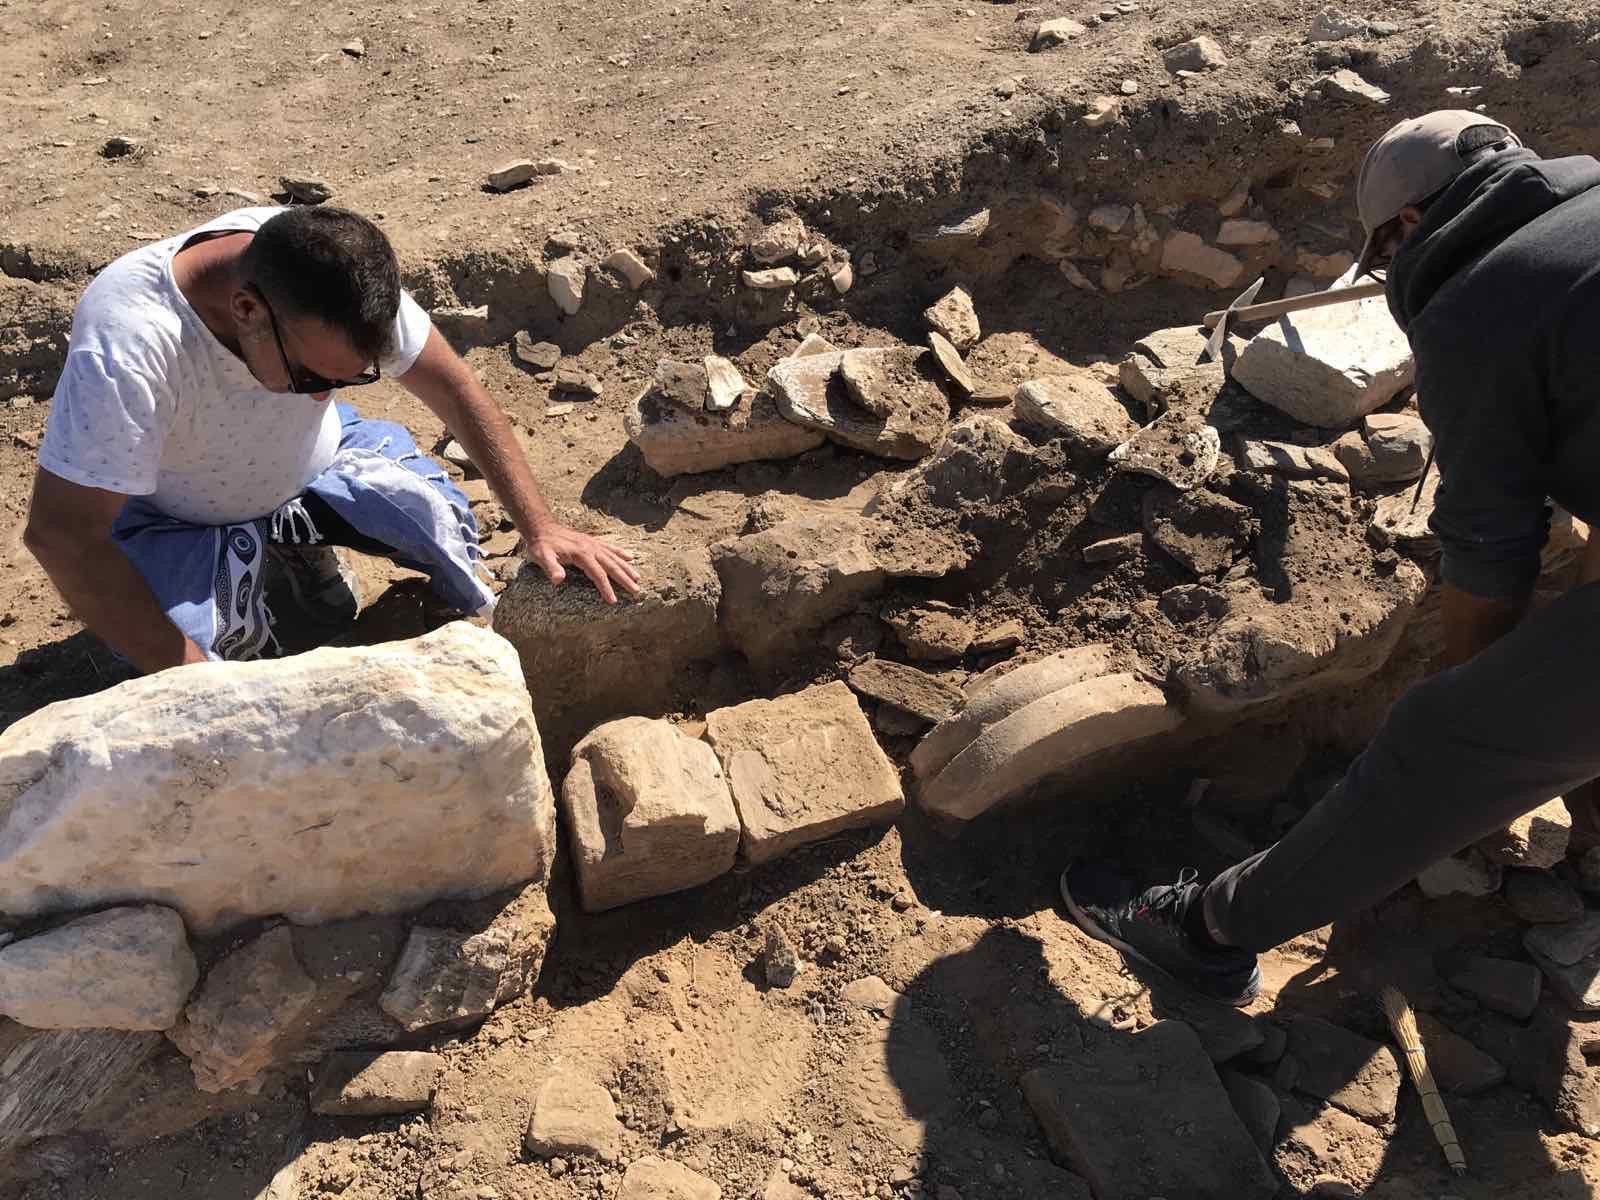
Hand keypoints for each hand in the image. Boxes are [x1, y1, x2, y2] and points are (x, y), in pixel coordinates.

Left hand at [524, 524, 641, 603]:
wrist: (542, 527)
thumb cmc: (541, 545)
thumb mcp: (542, 556)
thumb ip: (551, 568)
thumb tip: (559, 580)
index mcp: (582, 554)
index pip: (598, 574)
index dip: (606, 588)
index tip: (613, 601)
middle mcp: (591, 548)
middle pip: (612, 566)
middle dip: (625, 579)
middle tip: (636, 591)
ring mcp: (593, 544)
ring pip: (614, 557)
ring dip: (626, 568)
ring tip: (638, 579)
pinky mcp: (591, 542)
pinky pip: (610, 549)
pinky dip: (620, 553)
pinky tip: (629, 558)